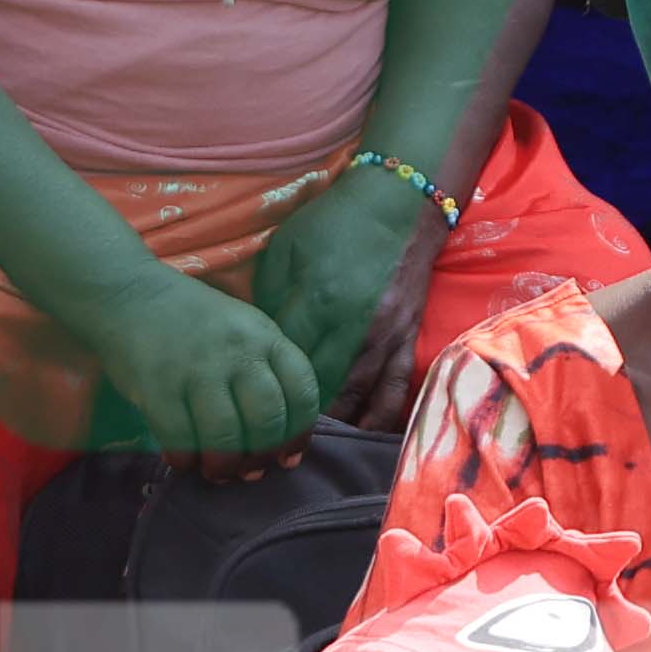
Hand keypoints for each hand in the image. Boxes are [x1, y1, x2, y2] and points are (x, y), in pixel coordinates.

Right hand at [77, 263, 322, 464]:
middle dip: (261, 456)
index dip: (299, 433)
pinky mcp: (157, 385)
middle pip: (267, 419)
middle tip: (248, 470)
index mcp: (264, 336)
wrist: (128, 295)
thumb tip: (280, 436)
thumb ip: (265, 369)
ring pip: (226, 435)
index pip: (302, 390)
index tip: (287, 456)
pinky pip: (180, 437)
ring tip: (217, 472)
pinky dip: (186, 458)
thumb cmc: (192, 319)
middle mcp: (237, 350)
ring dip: (224, 466)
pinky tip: (184, 460)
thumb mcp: (243, 328)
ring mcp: (196, 368)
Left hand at [252, 168, 427, 421]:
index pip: (285, 358)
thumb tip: (258, 342)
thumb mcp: (286, 249)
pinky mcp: (407, 341)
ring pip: (355, 397)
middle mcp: (354, 326)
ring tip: (301, 444)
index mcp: (318, 299)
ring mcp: (385, 337)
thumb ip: (270, 297)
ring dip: (328, 423)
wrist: (398, 206)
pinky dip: (375, 419)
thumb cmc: (333, 223)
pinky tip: (355, 437)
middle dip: (292, 415)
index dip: (264, 383)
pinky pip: (393, 392)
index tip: (243, 401)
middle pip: (318, 387)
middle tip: (266, 438)